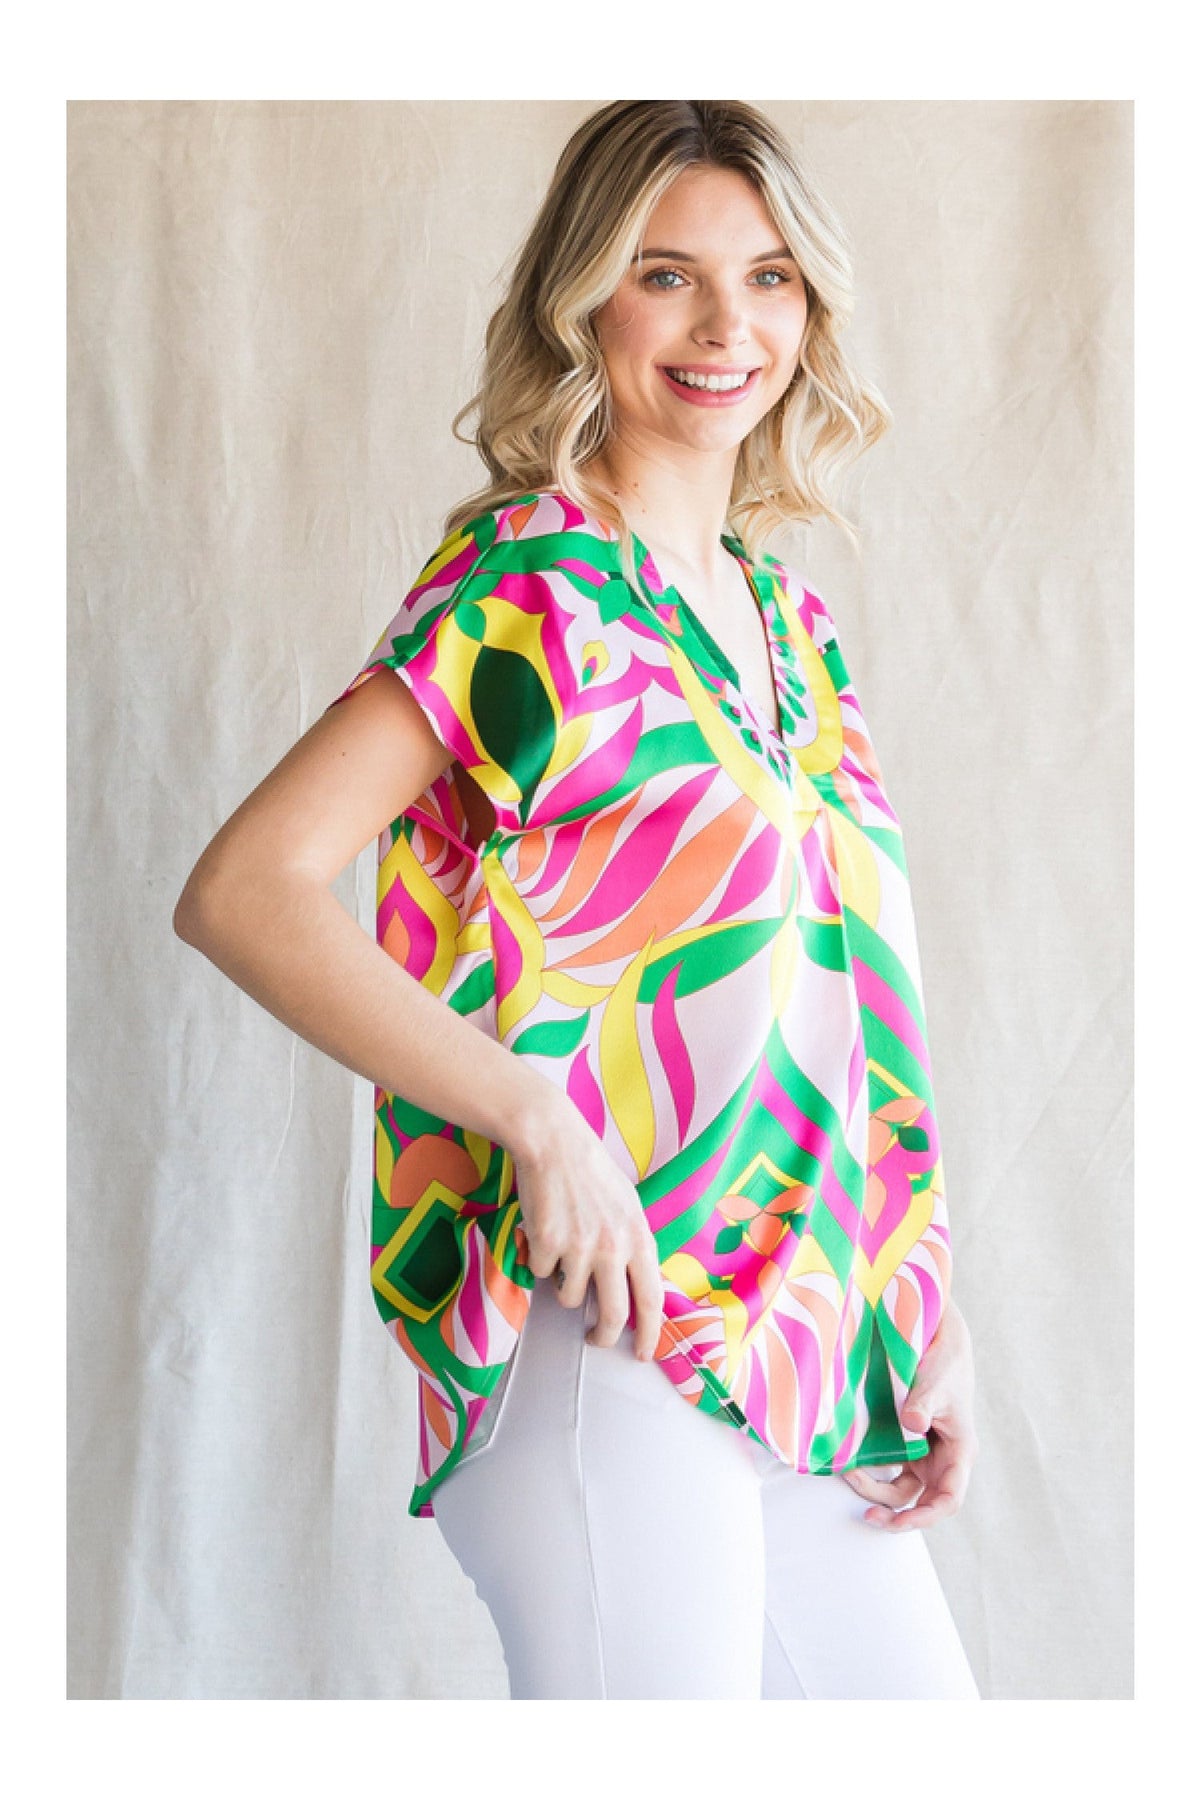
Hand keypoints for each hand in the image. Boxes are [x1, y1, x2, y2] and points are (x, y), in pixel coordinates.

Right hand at [508, 1091, 664, 1362]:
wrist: (554, 1142)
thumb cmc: (592, 1173)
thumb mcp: (628, 1207)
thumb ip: (633, 1246)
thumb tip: (634, 1287)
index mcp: (639, 1238)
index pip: (651, 1299)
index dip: (650, 1333)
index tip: (643, 1352)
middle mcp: (613, 1247)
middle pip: (612, 1314)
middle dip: (603, 1336)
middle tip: (595, 1339)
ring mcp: (579, 1247)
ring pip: (570, 1297)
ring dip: (564, 1287)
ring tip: (563, 1256)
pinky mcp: (548, 1243)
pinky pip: (542, 1273)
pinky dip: (541, 1262)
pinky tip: (544, 1233)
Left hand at [839, 1297, 978, 1531]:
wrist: (939, 1342)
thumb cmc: (944, 1363)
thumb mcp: (936, 1381)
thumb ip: (923, 1403)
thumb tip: (912, 1423)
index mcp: (960, 1451)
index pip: (949, 1499)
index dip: (926, 1517)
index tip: (900, 1521)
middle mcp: (945, 1459)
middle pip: (923, 1502)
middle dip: (897, 1515)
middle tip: (868, 1518)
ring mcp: (926, 1454)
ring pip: (904, 1490)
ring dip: (878, 1493)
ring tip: (850, 1476)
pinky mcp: (910, 1444)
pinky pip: (892, 1470)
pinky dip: (873, 1472)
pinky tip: (853, 1465)